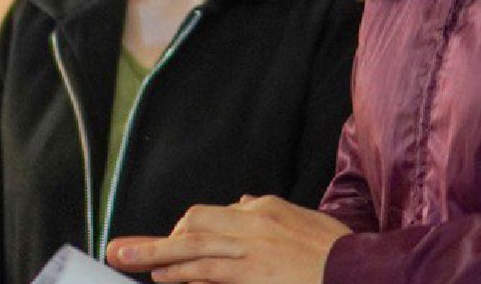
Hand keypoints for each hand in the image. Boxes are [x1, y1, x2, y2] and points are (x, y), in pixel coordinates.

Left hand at [107, 195, 350, 283]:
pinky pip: (206, 270)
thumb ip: (273, 214)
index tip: (175, 245)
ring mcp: (251, 247)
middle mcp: (255, 221)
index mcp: (269, 209)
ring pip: (192, 244)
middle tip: (124, 248)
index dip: (191, 231)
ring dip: (152, 252)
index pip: (220, 213)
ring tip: (123, 257)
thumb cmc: (337, 253)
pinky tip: (159, 276)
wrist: (358, 271)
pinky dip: (179, 272)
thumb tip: (245, 203)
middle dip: (160, 238)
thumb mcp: (306, 223)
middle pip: (196, 222)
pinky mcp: (250, 272)